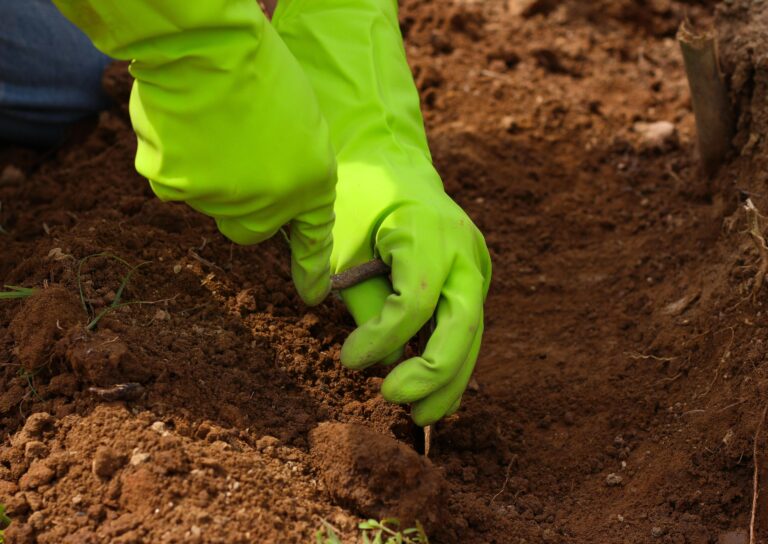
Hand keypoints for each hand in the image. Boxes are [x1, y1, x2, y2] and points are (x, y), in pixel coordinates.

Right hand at [53, 0, 336, 304]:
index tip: (311, 296)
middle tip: (237, 153)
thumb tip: (265, 192)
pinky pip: (169, 179)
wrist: (206, 46)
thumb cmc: (260, 69)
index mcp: (311, 182)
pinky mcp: (172, 188)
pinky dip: (171, 155)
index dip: (311, 267)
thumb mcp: (299, 120)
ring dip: (206, 171)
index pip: (313, 236)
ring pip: (207, 201)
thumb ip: (290, 165)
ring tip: (210, 119)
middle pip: (250, 228)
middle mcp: (267, 205)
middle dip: (244, 202)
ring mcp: (218, 202)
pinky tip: (179, 121)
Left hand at [336, 164, 490, 425]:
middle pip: (463, 325)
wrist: (392, 163)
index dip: (380, 339)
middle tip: (393, 398)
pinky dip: (451, 359)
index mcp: (428, 232)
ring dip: (448, 379)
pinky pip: (467, 325)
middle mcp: (464, 250)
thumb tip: (386, 359)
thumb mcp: (344, 242)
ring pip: (472, 334)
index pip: (413, 302)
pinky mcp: (473, 279)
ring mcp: (476, 265)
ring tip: (420, 416)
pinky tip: (434, 392)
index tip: (347, 358)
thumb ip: (365, 300)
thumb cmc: (359, 199)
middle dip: (432, 372)